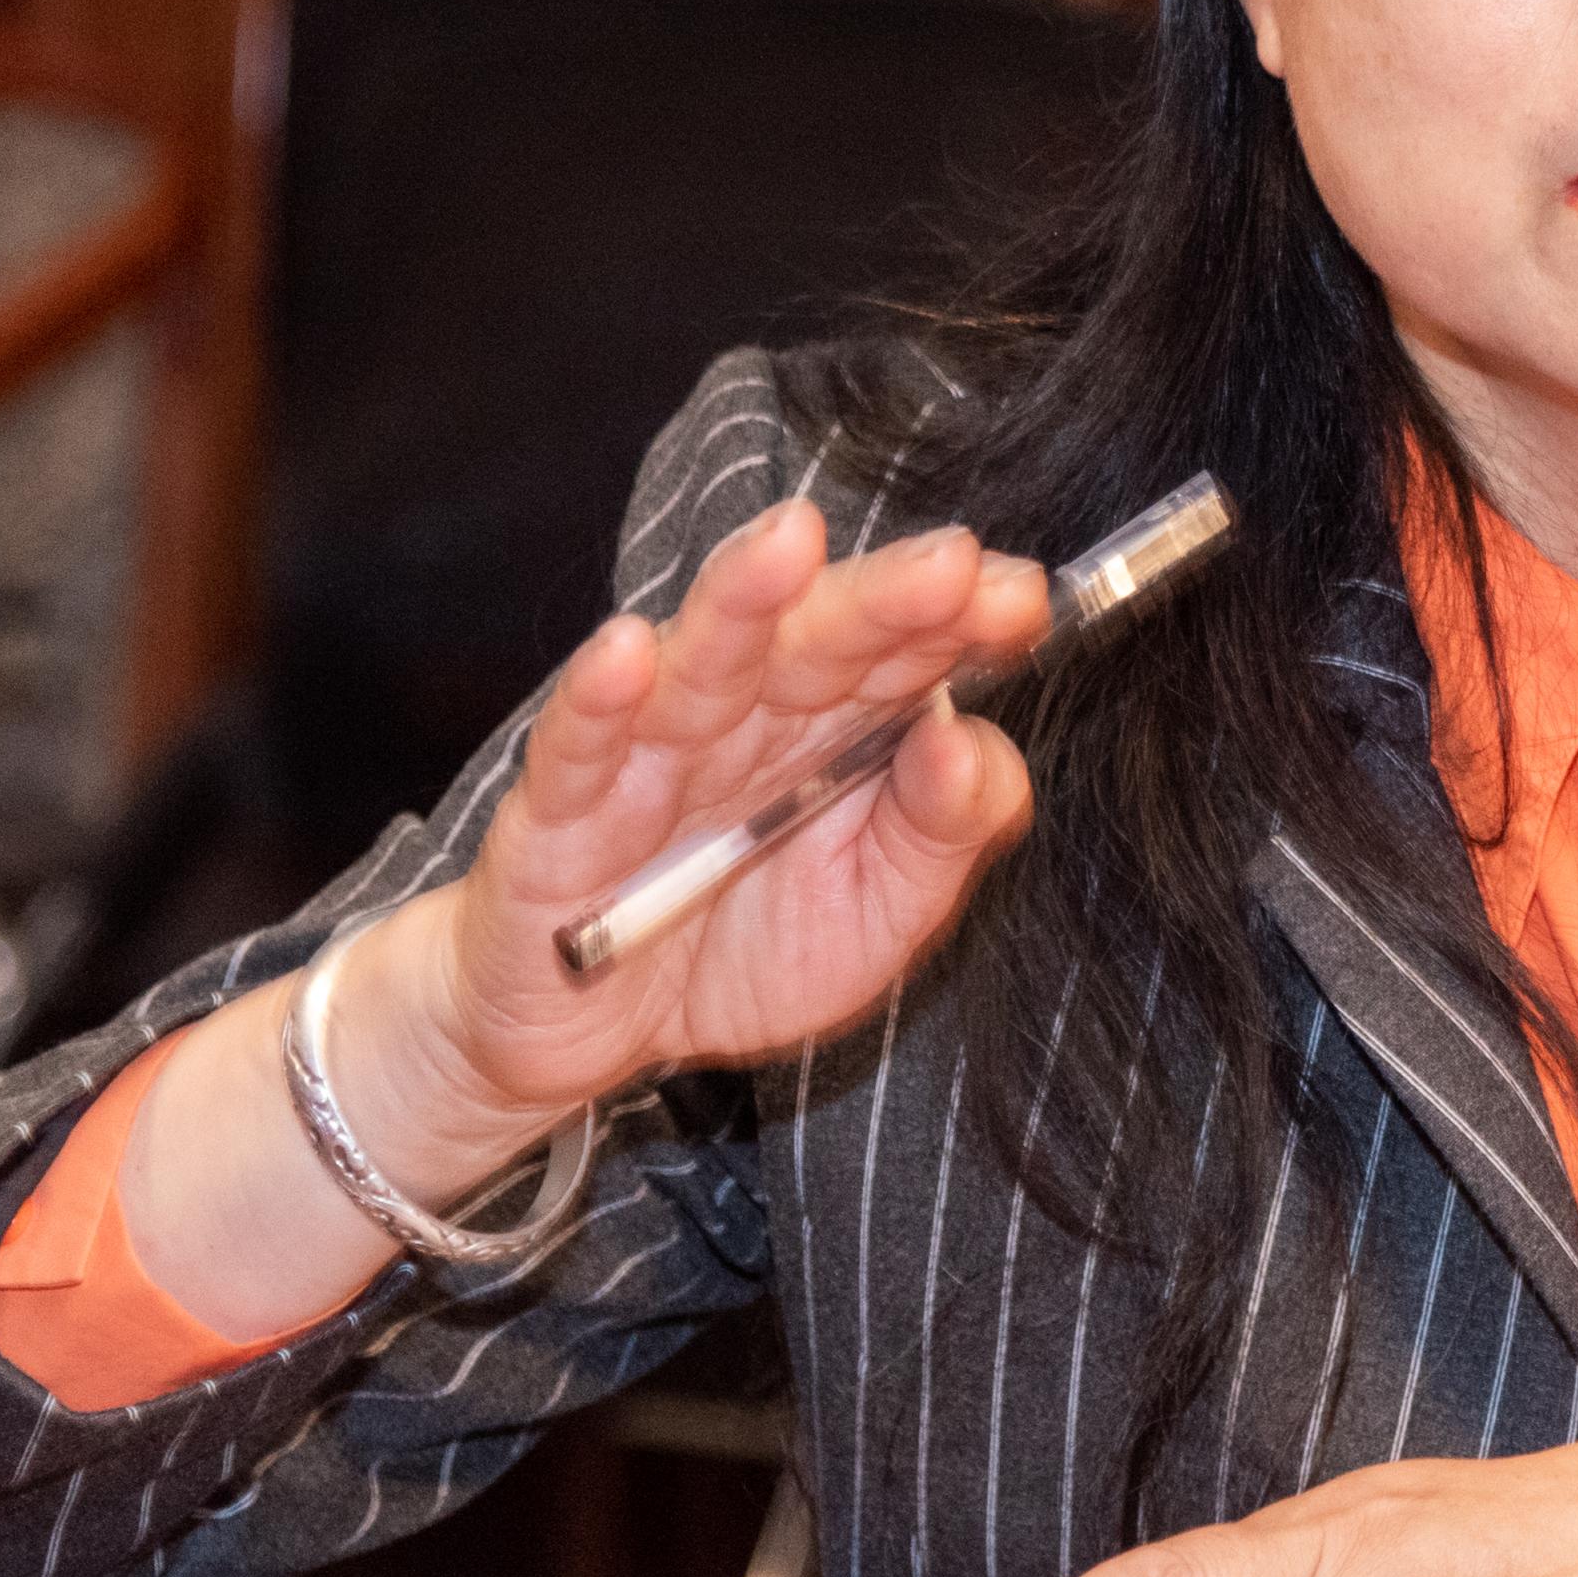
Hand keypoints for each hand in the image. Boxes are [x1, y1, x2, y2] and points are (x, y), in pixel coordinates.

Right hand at [401, 495, 1050, 1147]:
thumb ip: (945, 829)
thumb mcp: (885, 914)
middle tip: (948, 566)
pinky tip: (629, 652)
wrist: (596, 1036)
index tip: (1021, 599)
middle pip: (818, 641)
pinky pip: (578, 748)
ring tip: (791, 540)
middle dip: (881, 598)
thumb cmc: (747, 950)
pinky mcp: (556, 813)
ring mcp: (650, 755)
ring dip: (744, 601)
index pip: (908, 653)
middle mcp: (751, 718)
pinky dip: (598, 700)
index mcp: (842, 728)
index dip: (962, 620)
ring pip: (700, 664)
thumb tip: (970, 738)